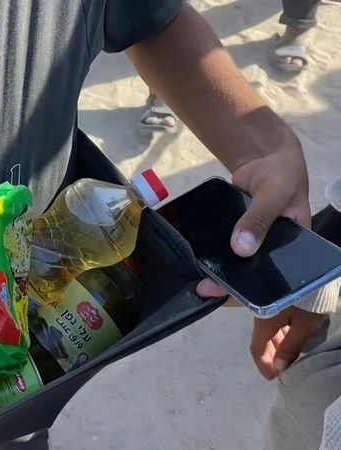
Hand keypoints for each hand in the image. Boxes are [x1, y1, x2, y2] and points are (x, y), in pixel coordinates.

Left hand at [196, 142, 309, 298]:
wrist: (265, 158)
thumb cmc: (282, 175)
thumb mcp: (275, 194)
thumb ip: (259, 218)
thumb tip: (241, 247)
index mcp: (293, 250)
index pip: (275, 280)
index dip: (252, 292)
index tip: (227, 294)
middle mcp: (272, 251)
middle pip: (250, 275)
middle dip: (227, 285)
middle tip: (203, 288)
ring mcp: (252, 244)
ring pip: (234, 264)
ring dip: (216, 271)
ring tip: (195, 278)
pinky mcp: (234, 233)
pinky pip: (222, 247)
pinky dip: (210, 252)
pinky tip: (193, 257)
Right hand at [249, 307, 325, 379]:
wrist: (307, 275)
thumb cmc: (306, 303)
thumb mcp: (304, 326)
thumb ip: (290, 347)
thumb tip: (279, 368)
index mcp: (264, 324)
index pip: (257, 349)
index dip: (263, 365)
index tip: (272, 377)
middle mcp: (260, 317)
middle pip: (261, 341)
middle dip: (270, 356)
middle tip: (281, 369)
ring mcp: (266, 309)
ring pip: (267, 333)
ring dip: (275, 346)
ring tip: (287, 356)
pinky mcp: (274, 304)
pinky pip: (272, 325)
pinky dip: (278, 335)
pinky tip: (289, 338)